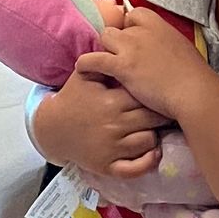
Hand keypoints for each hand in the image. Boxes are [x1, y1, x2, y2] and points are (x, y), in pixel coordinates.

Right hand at [33, 61, 160, 177]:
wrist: (51, 128)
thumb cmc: (71, 99)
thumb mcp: (83, 76)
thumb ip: (103, 63)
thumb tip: (122, 48)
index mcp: (111, 101)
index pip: (144, 96)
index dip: (155, 94)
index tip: (162, 93)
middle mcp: (115, 125)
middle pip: (152, 119)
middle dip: (162, 115)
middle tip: (167, 111)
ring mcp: (112, 148)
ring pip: (148, 142)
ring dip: (155, 135)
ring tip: (158, 129)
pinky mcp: (108, 166)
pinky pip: (135, 169)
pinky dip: (148, 162)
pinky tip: (154, 153)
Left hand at [74, 4, 212, 123]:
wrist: (193, 92)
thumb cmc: (193, 76)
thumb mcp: (181, 49)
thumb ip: (165, 43)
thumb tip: (160, 49)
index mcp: (158, 25)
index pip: (134, 14)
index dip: (128, 27)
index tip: (129, 39)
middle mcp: (142, 31)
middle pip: (116, 26)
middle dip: (114, 40)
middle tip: (116, 55)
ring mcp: (131, 47)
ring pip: (104, 38)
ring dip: (102, 49)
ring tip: (99, 62)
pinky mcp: (122, 66)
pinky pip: (94, 59)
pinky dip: (86, 63)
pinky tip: (82, 68)